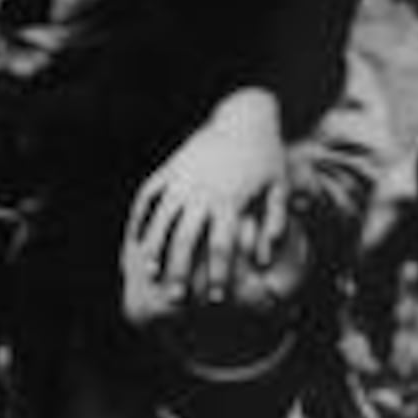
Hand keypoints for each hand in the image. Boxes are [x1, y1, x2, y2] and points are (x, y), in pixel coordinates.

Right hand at [128, 91, 287, 304]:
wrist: (244, 117)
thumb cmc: (267, 158)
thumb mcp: (279, 190)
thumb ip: (273, 225)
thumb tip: (264, 260)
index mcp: (231, 200)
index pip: (221, 247)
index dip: (217, 275)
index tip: (214, 299)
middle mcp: (203, 191)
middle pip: (186, 239)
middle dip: (181, 271)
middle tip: (177, 300)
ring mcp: (182, 179)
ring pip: (162, 220)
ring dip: (156, 249)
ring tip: (152, 274)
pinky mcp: (170, 169)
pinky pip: (150, 197)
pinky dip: (142, 219)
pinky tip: (138, 240)